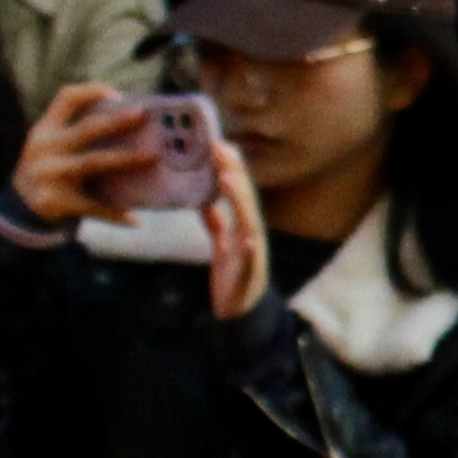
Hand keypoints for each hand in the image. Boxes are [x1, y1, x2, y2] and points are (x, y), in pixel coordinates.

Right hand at [9, 84, 165, 226]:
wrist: (18, 205)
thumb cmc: (48, 166)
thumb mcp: (49, 142)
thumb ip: (73, 130)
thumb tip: (128, 119)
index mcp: (46, 129)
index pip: (66, 99)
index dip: (92, 91)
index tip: (118, 95)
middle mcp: (46, 148)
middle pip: (86, 129)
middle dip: (116, 121)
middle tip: (143, 114)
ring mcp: (50, 175)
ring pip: (92, 163)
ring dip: (123, 159)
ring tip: (151, 157)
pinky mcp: (56, 201)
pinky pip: (92, 206)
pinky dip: (114, 214)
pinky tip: (134, 220)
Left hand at [200, 140, 268, 321]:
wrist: (244, 314)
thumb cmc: (234, 278)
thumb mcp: (222, 244)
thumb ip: (216, 222)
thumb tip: (204, 200)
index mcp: (244, 228)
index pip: (239, 192)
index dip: (230, 168)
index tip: (218, 143)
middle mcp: (252, 236)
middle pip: (245, 200)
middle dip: (233, 173)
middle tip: (219, 147)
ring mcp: (252, 255)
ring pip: (248, 222)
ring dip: (239, 201)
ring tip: (226, 179)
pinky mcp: (247, 277)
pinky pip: (250, 263)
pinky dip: (250, 251)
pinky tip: (248, 239)